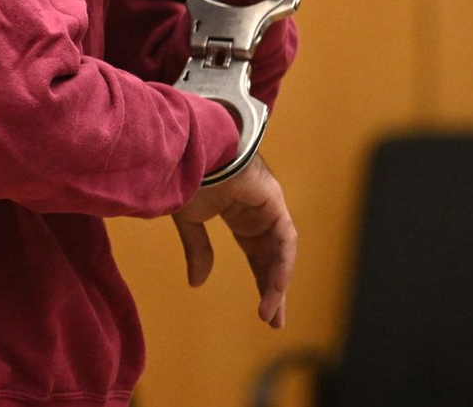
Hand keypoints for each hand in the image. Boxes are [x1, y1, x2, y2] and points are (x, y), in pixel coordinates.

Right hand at [171, 154, 296, 327]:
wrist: (191, 151)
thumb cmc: (188, 177)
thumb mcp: (191, 221)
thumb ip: (199, 250)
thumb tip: (197, 283)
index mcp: (239, 214)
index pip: (256, 255)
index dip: (261, 283)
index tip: (263, 313)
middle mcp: (258, 212)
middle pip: (271, 257)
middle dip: (273, 290)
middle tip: (273, 321)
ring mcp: (268, 205)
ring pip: (280, 251)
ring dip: (277, 282)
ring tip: (270, 313)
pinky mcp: (273, 200)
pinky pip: (284, 238)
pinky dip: (282, 263)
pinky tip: (275, 287)